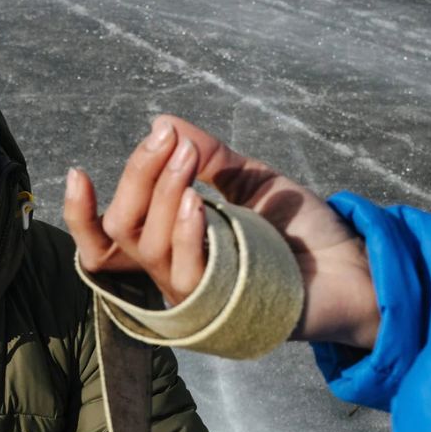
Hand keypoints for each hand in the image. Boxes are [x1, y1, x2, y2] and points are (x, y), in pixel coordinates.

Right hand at [64, 115, 379, 348]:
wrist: (353, 266)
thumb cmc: (302, 231)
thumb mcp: (251, 179)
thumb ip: (209, 156)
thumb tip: (163, 122)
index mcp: (170, 248)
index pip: (105, 243)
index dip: (81, 215)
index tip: (77, 172)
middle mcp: (172, 274)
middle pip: (120, 233)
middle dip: (135, 178)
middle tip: (166, 140)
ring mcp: (195, 295)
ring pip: (147, 247)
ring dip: (163, 193)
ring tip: (187, 158)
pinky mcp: (220, 309)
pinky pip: (185, 272)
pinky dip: (185, 232)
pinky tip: (198, 201)